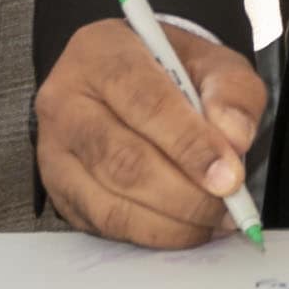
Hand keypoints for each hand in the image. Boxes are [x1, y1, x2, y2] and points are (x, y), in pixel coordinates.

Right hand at [37, 11, 263, 248]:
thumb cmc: (171, 71)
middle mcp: (65, 100)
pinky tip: (188, 228)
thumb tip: (235, 138)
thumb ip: (232, 92)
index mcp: (101, 52)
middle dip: (185, 194)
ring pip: (110, 203)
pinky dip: (154, 235)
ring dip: (172, 223)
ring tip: (215, 220)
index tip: (230, 177)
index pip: (146, 102)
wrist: (129, 81)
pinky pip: (105, 225)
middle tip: (229, 207)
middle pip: (123, 160)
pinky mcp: (59, 190)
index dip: (190, 145)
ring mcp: (54, 150)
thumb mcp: (212, 62)